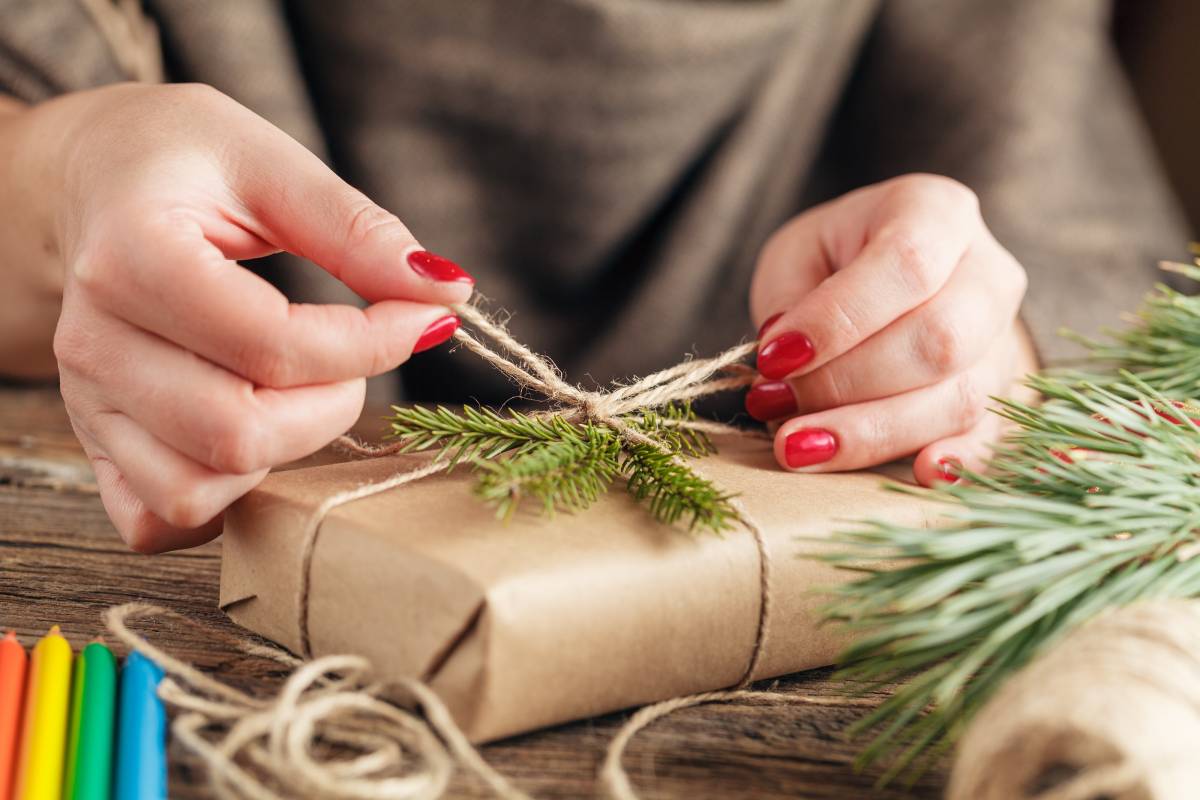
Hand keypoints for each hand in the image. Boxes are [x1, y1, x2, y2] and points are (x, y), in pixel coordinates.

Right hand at [15, 83, 473, 551]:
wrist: (91, 180)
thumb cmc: (182, 162)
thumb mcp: (271, 164)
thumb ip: (356, 230)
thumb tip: (446, 293)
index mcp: (132, 257)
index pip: (273, 346)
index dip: (374, 343)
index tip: (424, 316)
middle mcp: (96, 343)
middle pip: (237, 433)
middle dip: (332, 404)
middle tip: (355, 354)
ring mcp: (89, 403)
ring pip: (197, 491)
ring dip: (282, 456)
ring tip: (302, 387)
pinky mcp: (97, 440)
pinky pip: (158, 518)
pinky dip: (223, 498)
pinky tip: (255, 433)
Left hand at [747, 174, 1035, 485]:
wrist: (891, 285)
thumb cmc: (835, 263)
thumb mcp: (796, 256)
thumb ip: (790, 299)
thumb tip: (788, 366)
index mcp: (935, 212)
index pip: (905, 264)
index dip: (838, 320)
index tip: (773, 357)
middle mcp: (988, 272)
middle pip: (939, 338)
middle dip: (846, 384)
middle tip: (774, 405)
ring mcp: (1005, 338)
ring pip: (959, 397)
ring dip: (871, 432)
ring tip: (796, 446)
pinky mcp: (1002, 397)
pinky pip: (992, 437)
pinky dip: (958, 462)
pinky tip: (917, 473)